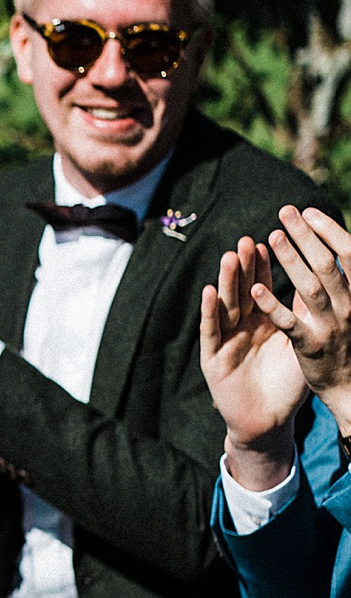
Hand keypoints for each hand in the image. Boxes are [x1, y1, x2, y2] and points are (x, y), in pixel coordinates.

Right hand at [200, 236, 306, 487]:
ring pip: (226, 307)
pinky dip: (210, 312)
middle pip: (242, 292)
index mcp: (261, 323)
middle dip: (244, 267)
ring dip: (227, 282)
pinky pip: (211, 333)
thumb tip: (320, 284)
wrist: (268, 422)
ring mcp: (224, 342)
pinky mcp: (212, 360)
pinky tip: (210, 292)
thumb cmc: (287, 387)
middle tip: (247, 241)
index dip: (264, 266)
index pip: (261, 288)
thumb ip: (302, 317)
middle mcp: (240, 329)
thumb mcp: (299, 346)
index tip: (270, 240)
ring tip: (230, 257)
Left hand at [259, 207, 350, 428]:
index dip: (328, 231)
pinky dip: (273, 305)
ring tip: (270, 237)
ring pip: (310, 288)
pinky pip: (289, 323)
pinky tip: (254, 289)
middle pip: (327, 265)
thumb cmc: (345, 338)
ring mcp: (331, 326)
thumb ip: (337, 279)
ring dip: (291, 261)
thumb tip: (326, 246)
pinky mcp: (310, 346)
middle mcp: (349, 306)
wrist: (349, 386)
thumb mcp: (348, 305)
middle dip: (307, 236)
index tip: (307, 211)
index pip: (349, 255)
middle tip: (285, 212)